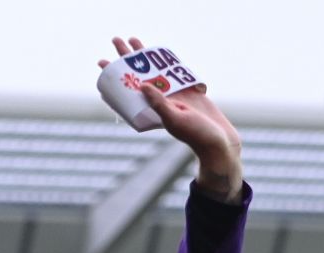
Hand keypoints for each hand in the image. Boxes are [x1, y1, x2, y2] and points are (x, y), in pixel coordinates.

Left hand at [99, 37, 241, 201]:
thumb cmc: (196, 135)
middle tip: (116, 40)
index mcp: (150, 110)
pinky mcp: (188, 91)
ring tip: (133, 40)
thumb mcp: (174, 119)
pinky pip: (173, 72)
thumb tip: (141, 85)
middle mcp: (159, 101)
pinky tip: (158, 51)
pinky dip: (166, 61)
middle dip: (127, 58)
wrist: (220, 141)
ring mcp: (174, 95)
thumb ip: (158, 104)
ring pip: (154, 70)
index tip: (103, 63)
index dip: (114, 77)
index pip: (126, 90)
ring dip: (144, 55)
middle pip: (138, 74)